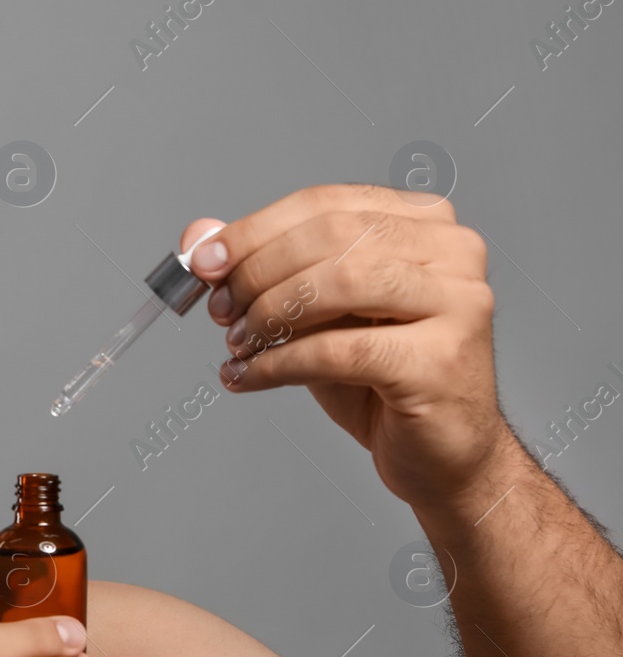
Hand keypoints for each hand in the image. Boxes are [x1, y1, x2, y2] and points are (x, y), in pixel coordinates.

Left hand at [181, 184, 512, 509]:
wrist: (441, 452)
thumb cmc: (379, 376)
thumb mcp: (312, 311)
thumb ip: (260, 267)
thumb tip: (198, 236)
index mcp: (424, 221)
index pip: (324, 204)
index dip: (254, 231)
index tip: (203, 262)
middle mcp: (452, 251)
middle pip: (330, 236)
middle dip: (258, 272)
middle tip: (220, 310)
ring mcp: (457, 302)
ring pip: (339, 283)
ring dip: (270, 314)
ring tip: (238, 343)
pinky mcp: (440, 360)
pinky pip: (338, 350)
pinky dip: (279, 363)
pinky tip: (248, 376)